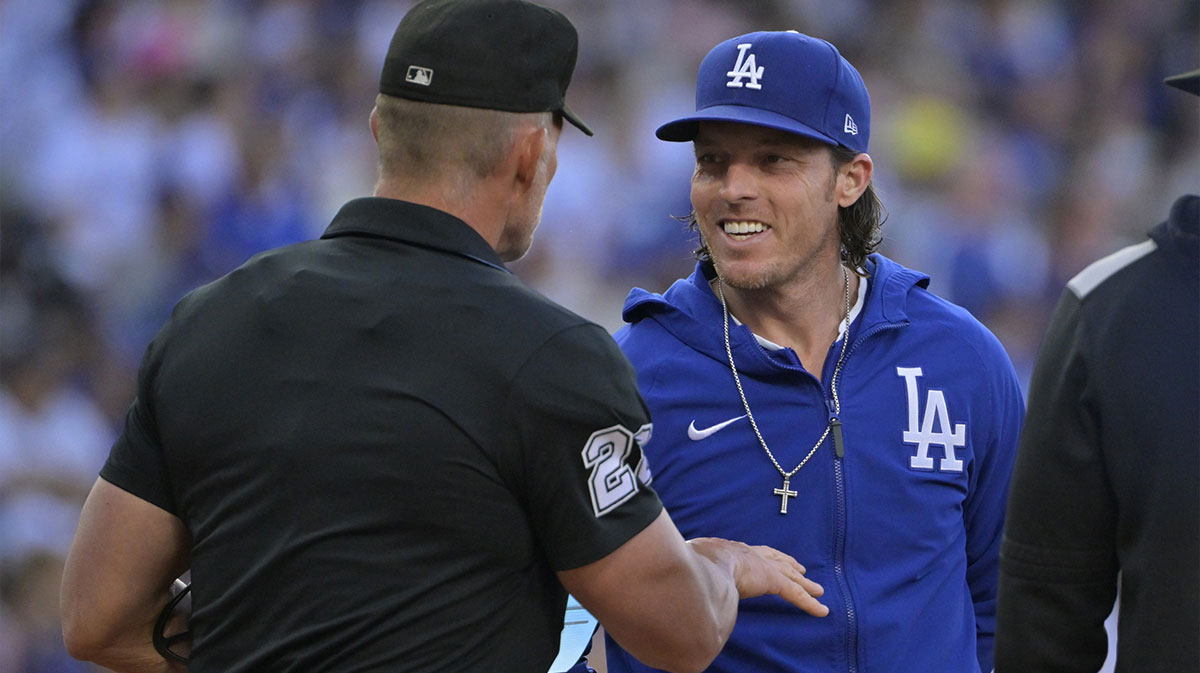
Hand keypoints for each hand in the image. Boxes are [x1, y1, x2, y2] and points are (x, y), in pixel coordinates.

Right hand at [687, 537, 828, 617]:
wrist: (701, 563)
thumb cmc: (688, 563)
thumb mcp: (688, 565)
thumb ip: (689, 571)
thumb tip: (675, 581)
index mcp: (728, 550)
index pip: (749, 553)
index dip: (762, 556)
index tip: (767, 558)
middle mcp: (748, 554)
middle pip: (774, 559)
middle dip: (788, 564)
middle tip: (800, 568)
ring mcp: (761, 567)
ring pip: (789, 577)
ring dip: (804, 584)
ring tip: (817, 590)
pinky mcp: (771, 580)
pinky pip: (795, 594)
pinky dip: (809, 603)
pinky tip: (822, 610)